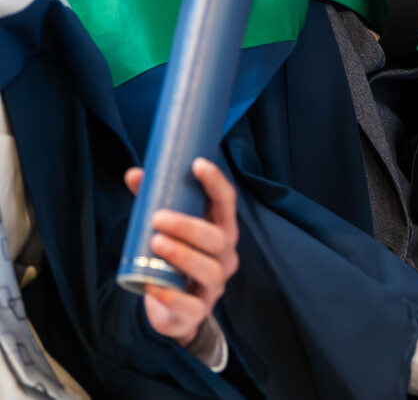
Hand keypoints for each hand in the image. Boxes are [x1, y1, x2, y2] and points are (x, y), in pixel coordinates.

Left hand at [124, 158, 239, 346]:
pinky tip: (153, 287)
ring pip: (209, 268)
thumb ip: (152, 201)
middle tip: (157, 217)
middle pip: (217, 237)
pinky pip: (191, 305)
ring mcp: (215, 284)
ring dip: (182, 255)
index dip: (215, 182)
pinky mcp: (198, 310)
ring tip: (156, 244)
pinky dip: (172, 296)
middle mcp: (225, 254)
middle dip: (188, 226)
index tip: (197, 165)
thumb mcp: (168, 228)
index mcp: (221, 228)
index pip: (227, 201)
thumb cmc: (175, 259)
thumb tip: (134, 173)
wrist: (178, 311)